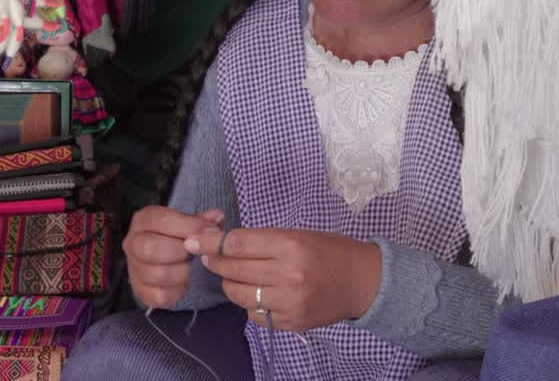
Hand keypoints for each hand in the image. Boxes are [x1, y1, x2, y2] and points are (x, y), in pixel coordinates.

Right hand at [123, 206, 225, 308]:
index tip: (209, 232)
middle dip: (181, 252)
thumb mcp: (187, 223)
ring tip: (190, 267)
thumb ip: (201, 221)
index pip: (161, 220)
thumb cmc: (175, 237)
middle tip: (195, 253)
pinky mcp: (139, 290)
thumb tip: (217, 217)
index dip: (188, 226)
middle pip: (151, 248)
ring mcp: (133, 268)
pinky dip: (177, 291)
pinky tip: (183, 282)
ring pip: (157, 274)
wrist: (160, 258)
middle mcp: (132, 243)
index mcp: (143, 221)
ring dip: (182, 272)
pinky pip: (159, 296)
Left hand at [185, 227, 381, 331]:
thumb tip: (220, 242)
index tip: (195, 241)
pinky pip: (254, 315)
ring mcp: (290, 303)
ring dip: (230, 284)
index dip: (211, 242)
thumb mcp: (296, 234)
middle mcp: (289, 275)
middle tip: (209, 257)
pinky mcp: (291, 323)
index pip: (237, 244)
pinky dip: (249, 304)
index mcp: (290, 246)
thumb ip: (260, 239)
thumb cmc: (329, 251)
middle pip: (233, 269)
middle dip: (215, 262)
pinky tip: (256, 293)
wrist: (363, 282)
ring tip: (234, 275)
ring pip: (239, 295)